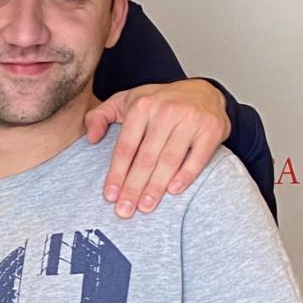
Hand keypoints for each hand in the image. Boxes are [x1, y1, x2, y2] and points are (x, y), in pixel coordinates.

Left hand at [85, 78, 228, 216]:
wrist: (203, 91)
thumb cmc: (159, 103)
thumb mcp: (125, 101)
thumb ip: (100, 116)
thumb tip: (90, 138)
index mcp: (142, 106)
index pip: (126, 147)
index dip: (117, 174)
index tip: (110, 196)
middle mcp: (166, 111)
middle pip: (146, 158)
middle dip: (133, 187)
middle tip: (125, 210)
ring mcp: (190, 119)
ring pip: (169, 160)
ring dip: (156, 187)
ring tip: (145, 207)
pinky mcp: (211, 129)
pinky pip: (197, 157)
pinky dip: (185, 176)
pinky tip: (173, 191)